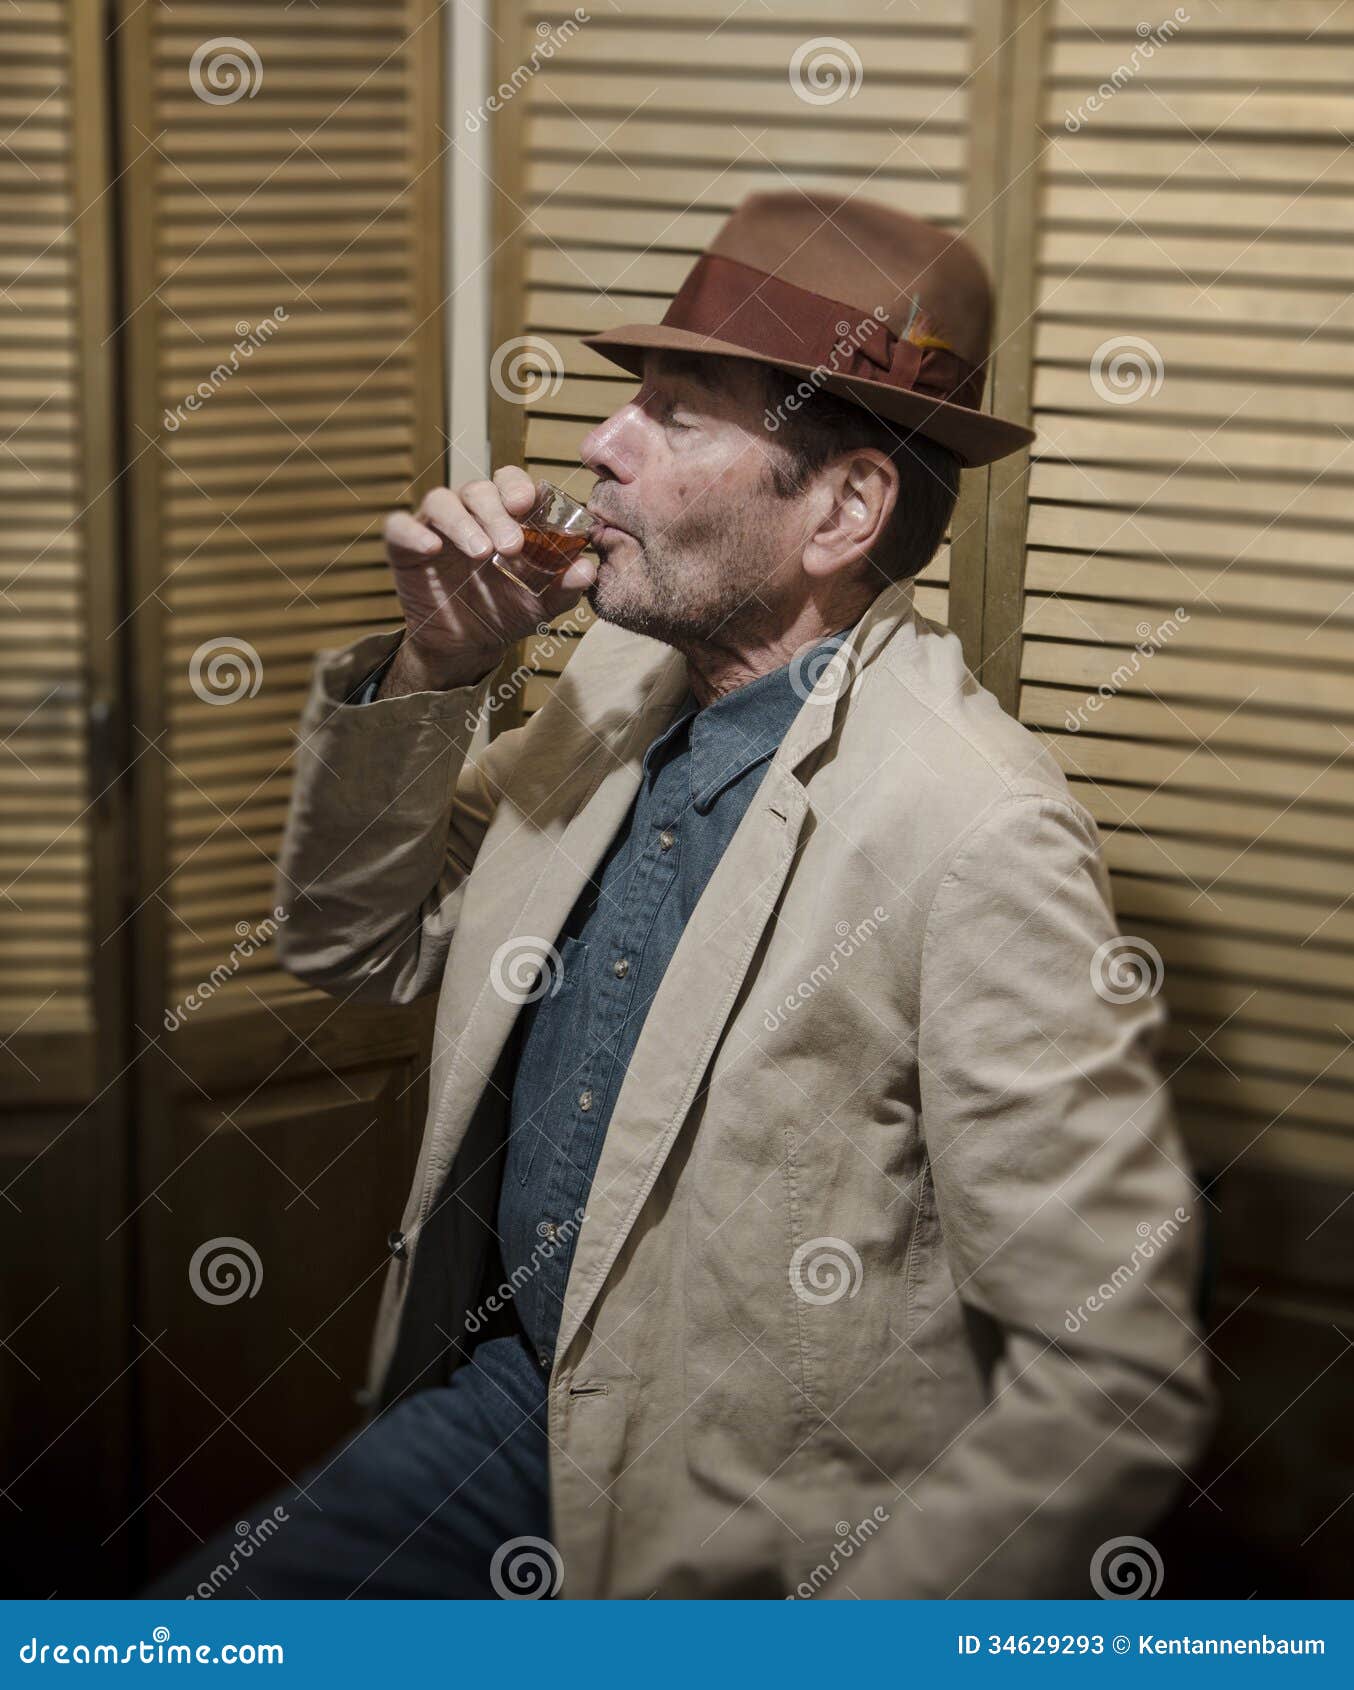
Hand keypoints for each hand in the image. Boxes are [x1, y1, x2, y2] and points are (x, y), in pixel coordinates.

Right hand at [381, 466, 595, 678]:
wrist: (469, 646)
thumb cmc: (508, 611)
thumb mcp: (543, 604)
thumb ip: (566, 587)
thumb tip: (589, 570)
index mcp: (505, 516)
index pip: (511, 483)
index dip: (518, 486)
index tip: (528, 505)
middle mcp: (470, 513)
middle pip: (479, 490)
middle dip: (496, 512)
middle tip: (512, 545)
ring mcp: (437, 527)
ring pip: (442, 501)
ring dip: (462, 522)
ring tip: (482, 552)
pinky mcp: (405, 547)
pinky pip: (400, 527)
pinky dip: (413, 532)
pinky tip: (431, 547)